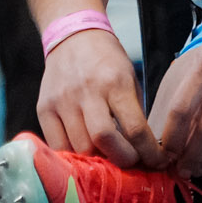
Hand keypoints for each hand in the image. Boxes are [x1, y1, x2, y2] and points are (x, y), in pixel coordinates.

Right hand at [35, 21, 157, 166]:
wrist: (73, 38)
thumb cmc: (108, 62)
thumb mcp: (131, 80)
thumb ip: (134, 114)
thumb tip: (145, 151)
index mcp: (116, 83)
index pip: (134, 128)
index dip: (148, 152)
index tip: (158, 162)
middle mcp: (87, 92)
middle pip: (103, 139)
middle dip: (122, 159)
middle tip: (133, 164)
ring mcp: (62, 101)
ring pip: (79, 146)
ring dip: (97, 161)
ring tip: (110, 161)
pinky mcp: (43, 108)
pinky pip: (56, 144)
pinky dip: (73, 155)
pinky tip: (86, 156)